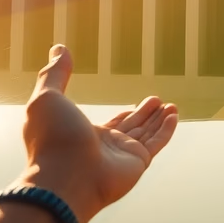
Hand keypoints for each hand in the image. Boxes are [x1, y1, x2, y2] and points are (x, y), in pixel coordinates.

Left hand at [15, 44, 178, 222]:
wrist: (65, 175)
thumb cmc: (52, 138)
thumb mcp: (48, 97)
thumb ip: (55, 73)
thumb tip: (58, 47)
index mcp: (85, 134)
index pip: (112, 123)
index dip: (125, 114)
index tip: (136, 104)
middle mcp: (105, 146)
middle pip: (132, 127)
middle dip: (145, 114)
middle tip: (157, 101)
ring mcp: (122, 156)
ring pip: (147, 134)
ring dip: (159, 119)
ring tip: (171, 105)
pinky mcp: (137, 162)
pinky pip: (156, 143)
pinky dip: (167, 129)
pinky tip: (174, 116)